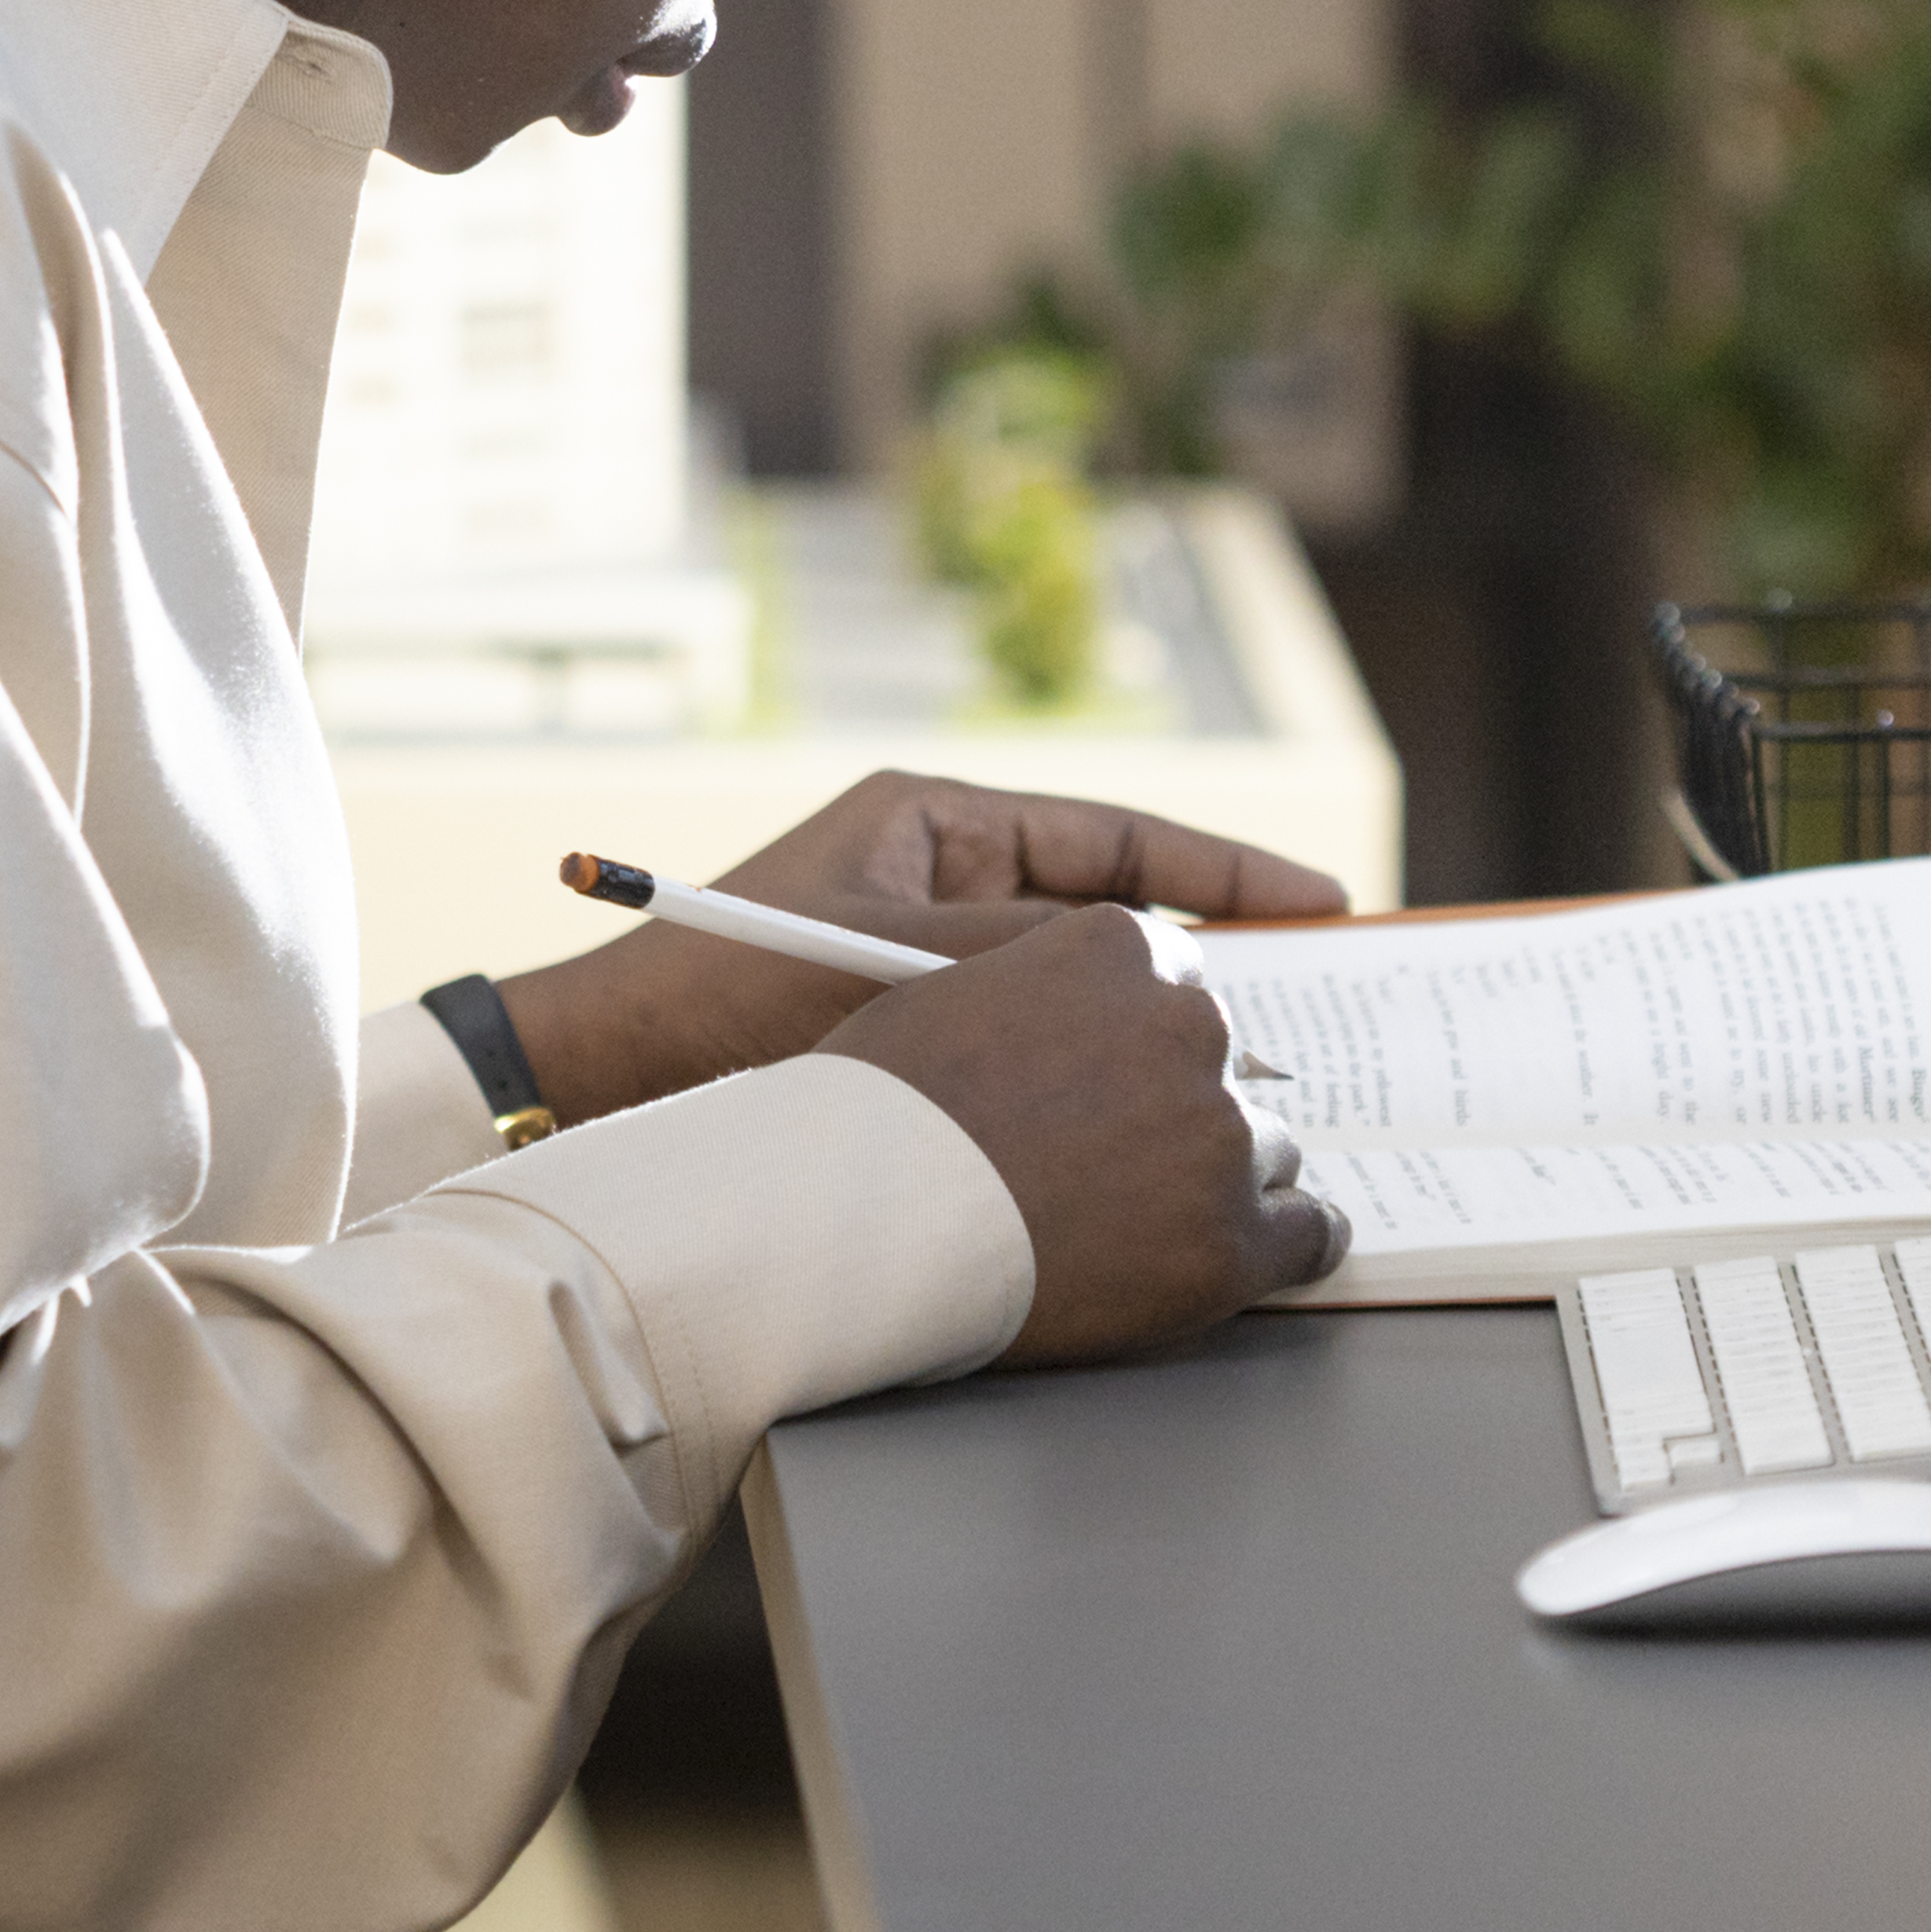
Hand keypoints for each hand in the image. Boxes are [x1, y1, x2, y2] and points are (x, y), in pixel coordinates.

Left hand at [487, 771, 1349, 1123]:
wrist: (608, 1072)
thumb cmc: (729, 994)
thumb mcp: (896, 959)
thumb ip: (1023, 960)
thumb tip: (1160, 981)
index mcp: (939, 825)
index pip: (1115, 837)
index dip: (1225, 872)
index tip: (1322, 904)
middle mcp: (943, 874)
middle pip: (1109, 905)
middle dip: (1208, 949)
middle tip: (1316, 991)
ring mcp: (928, 947)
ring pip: (1075, 978)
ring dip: (1151, 1016)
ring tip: (1255, 1061)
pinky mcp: (912, 1020)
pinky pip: (1028, 1031)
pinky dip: (1087, 1058)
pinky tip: (1143, 1105)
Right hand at [820, 906, 1347, 1360]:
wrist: (857, 1229)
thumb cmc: (877, 1115)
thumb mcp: (951, 997)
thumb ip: (1043, 993)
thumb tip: (1074, 1027)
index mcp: (1122, 951)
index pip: (1178, 980)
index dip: (1144, 1035)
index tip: (1122, 1073)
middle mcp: (1190, 1027)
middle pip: (1222, 1066)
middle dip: (1178, 1106)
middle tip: (1111, 1156)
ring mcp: (1217, 1137)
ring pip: (1261, 1149)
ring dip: (1213, 1178)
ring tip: (1140, 1221)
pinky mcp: (1228, 1243)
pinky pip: (1308, 1235)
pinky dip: (1289, 1244)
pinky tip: (1257, 1253)